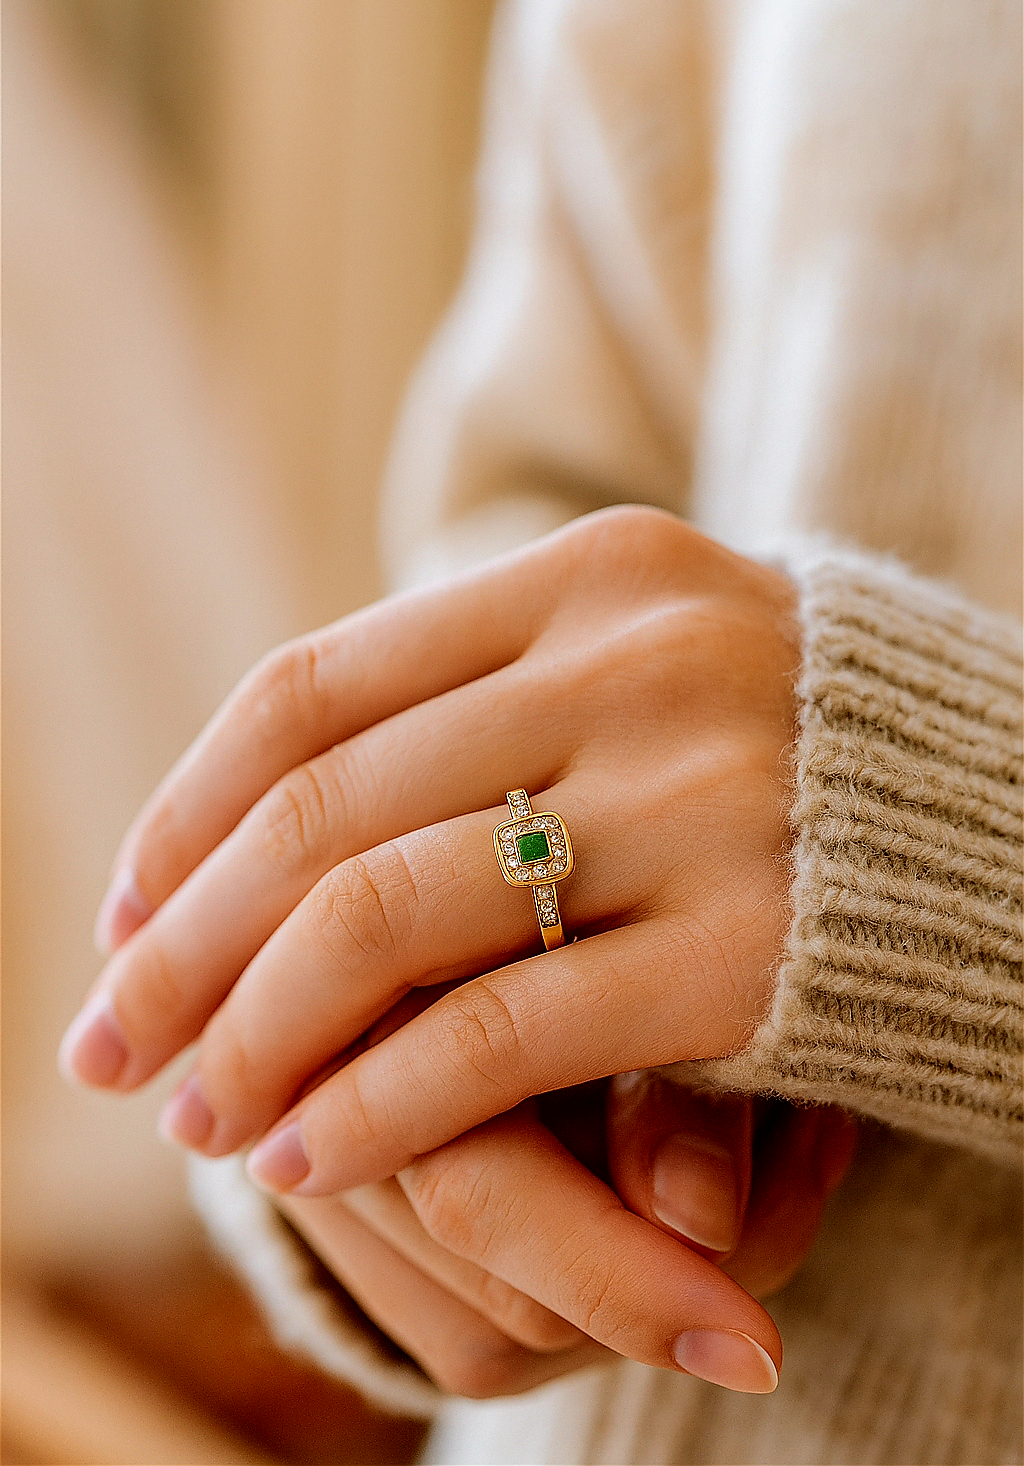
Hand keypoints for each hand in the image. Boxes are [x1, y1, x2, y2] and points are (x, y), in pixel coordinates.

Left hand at [61, 507, 800, 1370]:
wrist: (1008, 826)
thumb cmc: (784, 759)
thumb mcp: (638, 683)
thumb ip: (472, 720)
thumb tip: (232, 851)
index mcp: (594, 576)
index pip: (316, 685)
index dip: (187, 807)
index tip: (120, 910)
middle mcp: (644, 661)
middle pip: (327, 806)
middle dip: (185, 943)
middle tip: (105, 1042)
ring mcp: (704, 796)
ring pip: (391, 916)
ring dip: (257, 1033)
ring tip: (195, 1118)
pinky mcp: (756, 944)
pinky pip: (507, 1032)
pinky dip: (381, 1100)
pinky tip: (307, 1156)